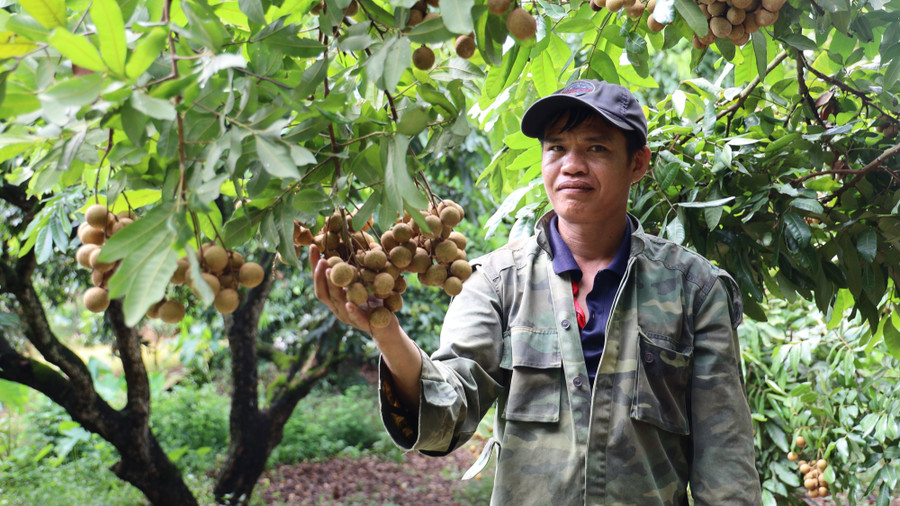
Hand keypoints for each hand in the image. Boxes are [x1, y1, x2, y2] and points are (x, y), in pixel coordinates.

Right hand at [310, 245, 420, 407]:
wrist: (387, 324)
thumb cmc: (374, 299)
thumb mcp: (363, 280)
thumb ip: (356, 267)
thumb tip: (355, 240)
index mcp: (335, 297)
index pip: (319, 280)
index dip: (314, 264)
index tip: (312, 246)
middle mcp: (338, 308)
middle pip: (322, 292)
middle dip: (318, 274)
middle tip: (320, 257)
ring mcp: (349, 317)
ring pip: (337, 302)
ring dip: (332, 286)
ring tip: (329, 271)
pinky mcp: (364, 324)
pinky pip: (356, 317)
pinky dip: (352, 311)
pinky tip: (349, 303)